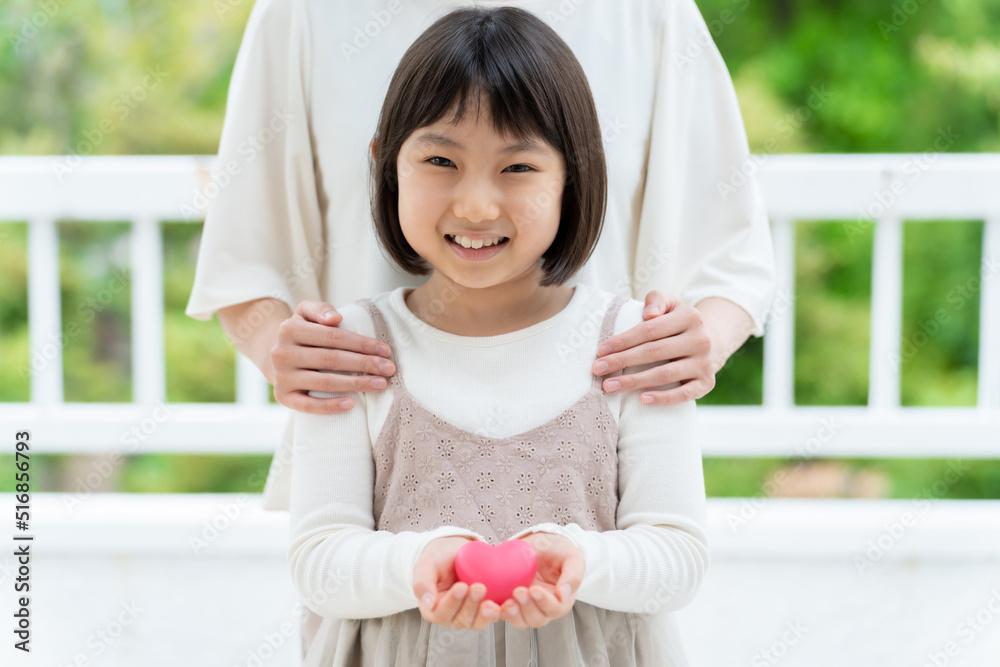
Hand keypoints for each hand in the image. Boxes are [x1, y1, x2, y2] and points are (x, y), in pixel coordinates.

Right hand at [270, 300, 395, 413]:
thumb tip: (336, 318)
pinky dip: (329, 406)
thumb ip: (320, 309)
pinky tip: (351, 404)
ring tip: (380, 384)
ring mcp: (281, 377)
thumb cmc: (302, 332)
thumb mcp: (306, 312)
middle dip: (364, 364)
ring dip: (355, 384)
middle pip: (332, 359)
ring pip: (324, 382)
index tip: (385, 350)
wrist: (275, 354)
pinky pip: (307, 406)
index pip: (333, 336)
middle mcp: (281, 353)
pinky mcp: (282, 397)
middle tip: (389, 369)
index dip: (361, 343)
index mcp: (289, 329)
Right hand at [413, 536, 501, 629]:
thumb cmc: (437, 557)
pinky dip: (498, 612)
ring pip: (476, 621)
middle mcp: (450, 615)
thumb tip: (427, 603)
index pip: (441, 612)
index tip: (461, 587)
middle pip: (461, 619)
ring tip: (492, 603)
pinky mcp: (483, 608)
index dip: (452, 602)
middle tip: (479, 587)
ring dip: (485, 614)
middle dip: (471, 605)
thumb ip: (423, 583)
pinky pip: (490, 616)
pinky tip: (504, 605)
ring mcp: (468, 613)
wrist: (453, 550)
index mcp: (433, 608)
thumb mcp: (426, 565)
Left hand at [499, 532, 582, 628]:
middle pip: (537, 619)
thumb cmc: (559, 551)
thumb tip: (564, 595)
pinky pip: (504, 612)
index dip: (545, 602)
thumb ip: (573, 575)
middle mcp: (543, 606)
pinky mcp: (511, 600)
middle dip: (527, 608)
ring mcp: (526, 605)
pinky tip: (494, 604)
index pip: (555, 609)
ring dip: (513, 614)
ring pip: (521, 621)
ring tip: (507, 603)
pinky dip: (498, 612)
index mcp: (561, 599)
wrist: (542, 543)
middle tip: (518, 591)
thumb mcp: (572, 558)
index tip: (535, 590)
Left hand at [592, 290, 714, 405]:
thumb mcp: (670, 304)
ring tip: (609, 386)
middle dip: (622, 361)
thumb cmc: (677, 323)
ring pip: (665, 374)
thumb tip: (649, 314)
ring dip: (634, 382)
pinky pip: (684, 394)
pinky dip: (663, 398)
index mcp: (689, 317)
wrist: (710, 342)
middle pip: (654, 352)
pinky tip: (642, 400)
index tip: (601, 350)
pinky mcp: (707, 383)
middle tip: (597, 369)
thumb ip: (657, 301)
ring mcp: (704, 363)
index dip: (624, 340)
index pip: (650, 329)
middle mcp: (700, 340)